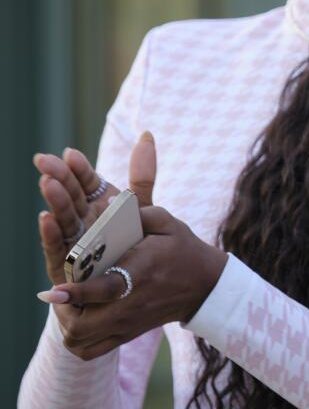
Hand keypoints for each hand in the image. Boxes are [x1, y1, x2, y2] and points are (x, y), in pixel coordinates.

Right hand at [33, 132, 155, 286]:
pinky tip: (46, 217)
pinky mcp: (68, 267)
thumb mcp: (141, 209)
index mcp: (97, 205)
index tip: (71, 152)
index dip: (79, 168)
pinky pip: (59, 249)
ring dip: (55, 201)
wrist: (131, 289)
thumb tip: (147, 135)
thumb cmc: (131, 247)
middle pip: (71, 197)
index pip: (85, 182)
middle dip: (59, 178)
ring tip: (47, 183)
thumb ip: (142, 175)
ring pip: (63, 219)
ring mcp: (73, 243)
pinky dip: (52, 234)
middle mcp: (82, 221)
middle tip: (47, 161)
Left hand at [38, 207, 227, 359]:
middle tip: (59, 292)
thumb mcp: (168, 223)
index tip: (53, 290)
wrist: (205, 286)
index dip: (75, 292)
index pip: (103, 289)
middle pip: (82, 326)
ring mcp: (127, 324)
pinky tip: (78, 321)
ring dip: (66, 324)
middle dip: (62, 311)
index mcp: (140, 274)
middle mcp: (130, 305)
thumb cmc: (182, 251)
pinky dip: (76, 341)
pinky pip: (89, 351)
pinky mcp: (126, 335)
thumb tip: (107, 203)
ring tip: (67, 304)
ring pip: (80, 340)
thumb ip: (140, 211)